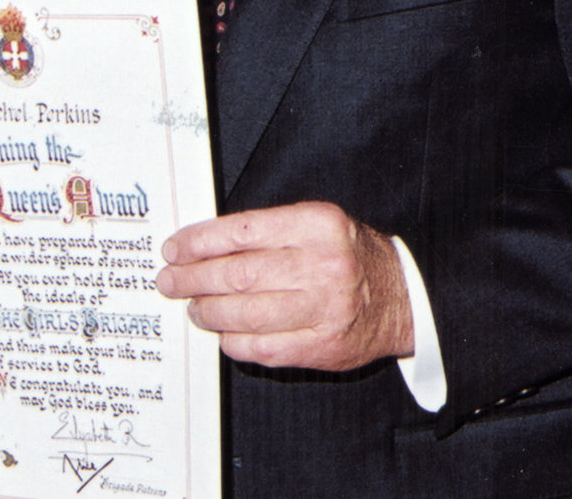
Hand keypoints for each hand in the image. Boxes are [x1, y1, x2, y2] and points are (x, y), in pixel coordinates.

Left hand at [156, 201, 413, 371]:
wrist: (401, 298)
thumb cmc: (347, 255)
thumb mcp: (314, 225)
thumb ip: (265, 232)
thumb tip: (200, 247)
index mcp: (317, 224)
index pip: (241, 231)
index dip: (198, 242)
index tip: (174, 249)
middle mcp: (322, 265)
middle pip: (237, 275)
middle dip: (193, 279)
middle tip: (170, 281)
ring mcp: (323, 309)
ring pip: (245, 313)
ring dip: (208, 312)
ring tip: (193, 307)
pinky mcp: (322, 346)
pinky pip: (261, 347)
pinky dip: (233, 341)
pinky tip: (224, 332)